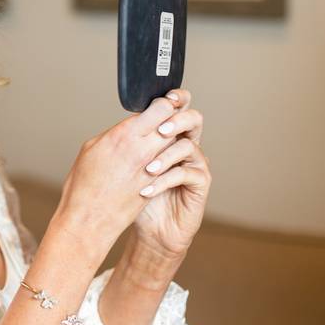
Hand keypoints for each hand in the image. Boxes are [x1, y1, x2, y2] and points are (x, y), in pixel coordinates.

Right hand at [52, 93, 193, 260]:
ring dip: (171, 141)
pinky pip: (170, 165)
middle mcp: (141, 150)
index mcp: (124, 135)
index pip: (160, 109)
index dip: (165, 104)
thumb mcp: (92, 149)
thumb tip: (128, 129)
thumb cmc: (83, 185)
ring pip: (174, 144)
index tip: (162, 105)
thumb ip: (115, 134)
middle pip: (173, 125)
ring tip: (164, 140)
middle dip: (172, 120)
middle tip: (169, 120)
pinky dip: (168, 160)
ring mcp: (150, 168)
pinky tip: (161, 161)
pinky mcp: (154, 185)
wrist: (88, 220)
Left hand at [130, 89, 210, 259]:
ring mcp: (195, 164)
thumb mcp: (127, 163)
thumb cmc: (135, 193)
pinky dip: (165, 180)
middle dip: (176, 120)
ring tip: (146, 169)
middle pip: (192, 120)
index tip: (165, 97)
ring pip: (189, 146)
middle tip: (160, 130)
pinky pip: (187, 174)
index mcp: (168, 135)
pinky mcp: (200, 184)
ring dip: (165, 155)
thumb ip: (130, 140)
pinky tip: (146, 189)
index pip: (177, 109)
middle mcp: (185, 145)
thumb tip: (124, 119)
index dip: (175, 99)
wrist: (148, 227)